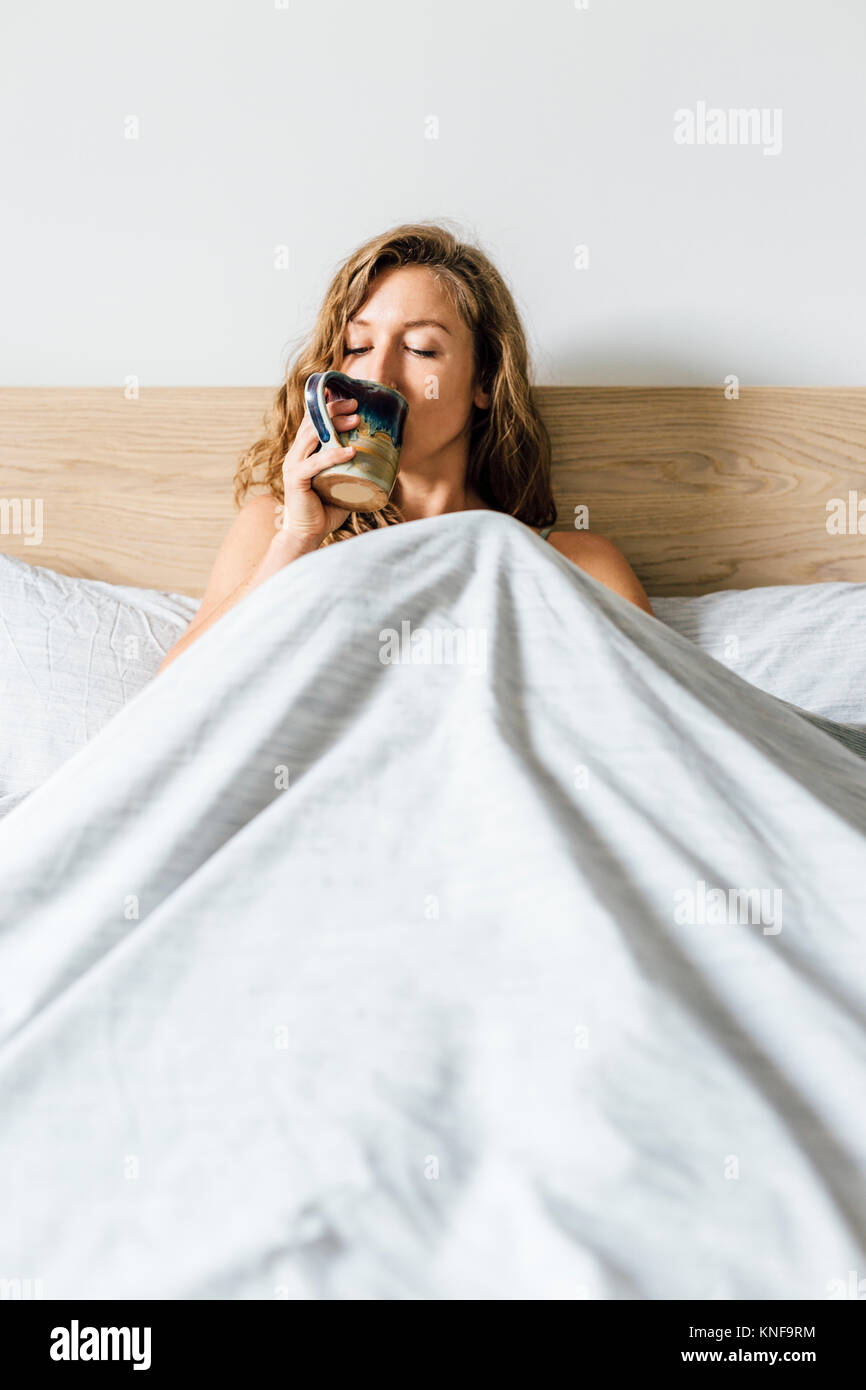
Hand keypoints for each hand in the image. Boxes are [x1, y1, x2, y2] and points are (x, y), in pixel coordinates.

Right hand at [279, 388, 359, 541]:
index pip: (312, 420)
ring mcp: (293, 465)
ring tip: (356, 420)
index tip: (348, 396)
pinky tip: (351, 451)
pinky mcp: (295, 479)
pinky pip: (315, 463)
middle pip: (312, 421)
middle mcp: (296, 454)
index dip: (326, 403)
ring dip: (335, 425)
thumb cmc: (327, 508)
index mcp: (304, 451)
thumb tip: (381, 457)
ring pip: (312, 435)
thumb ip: (352, 467)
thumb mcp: (342, 481)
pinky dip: (333, 455)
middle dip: (334, 408)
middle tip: (355, 404)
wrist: (308, 534)